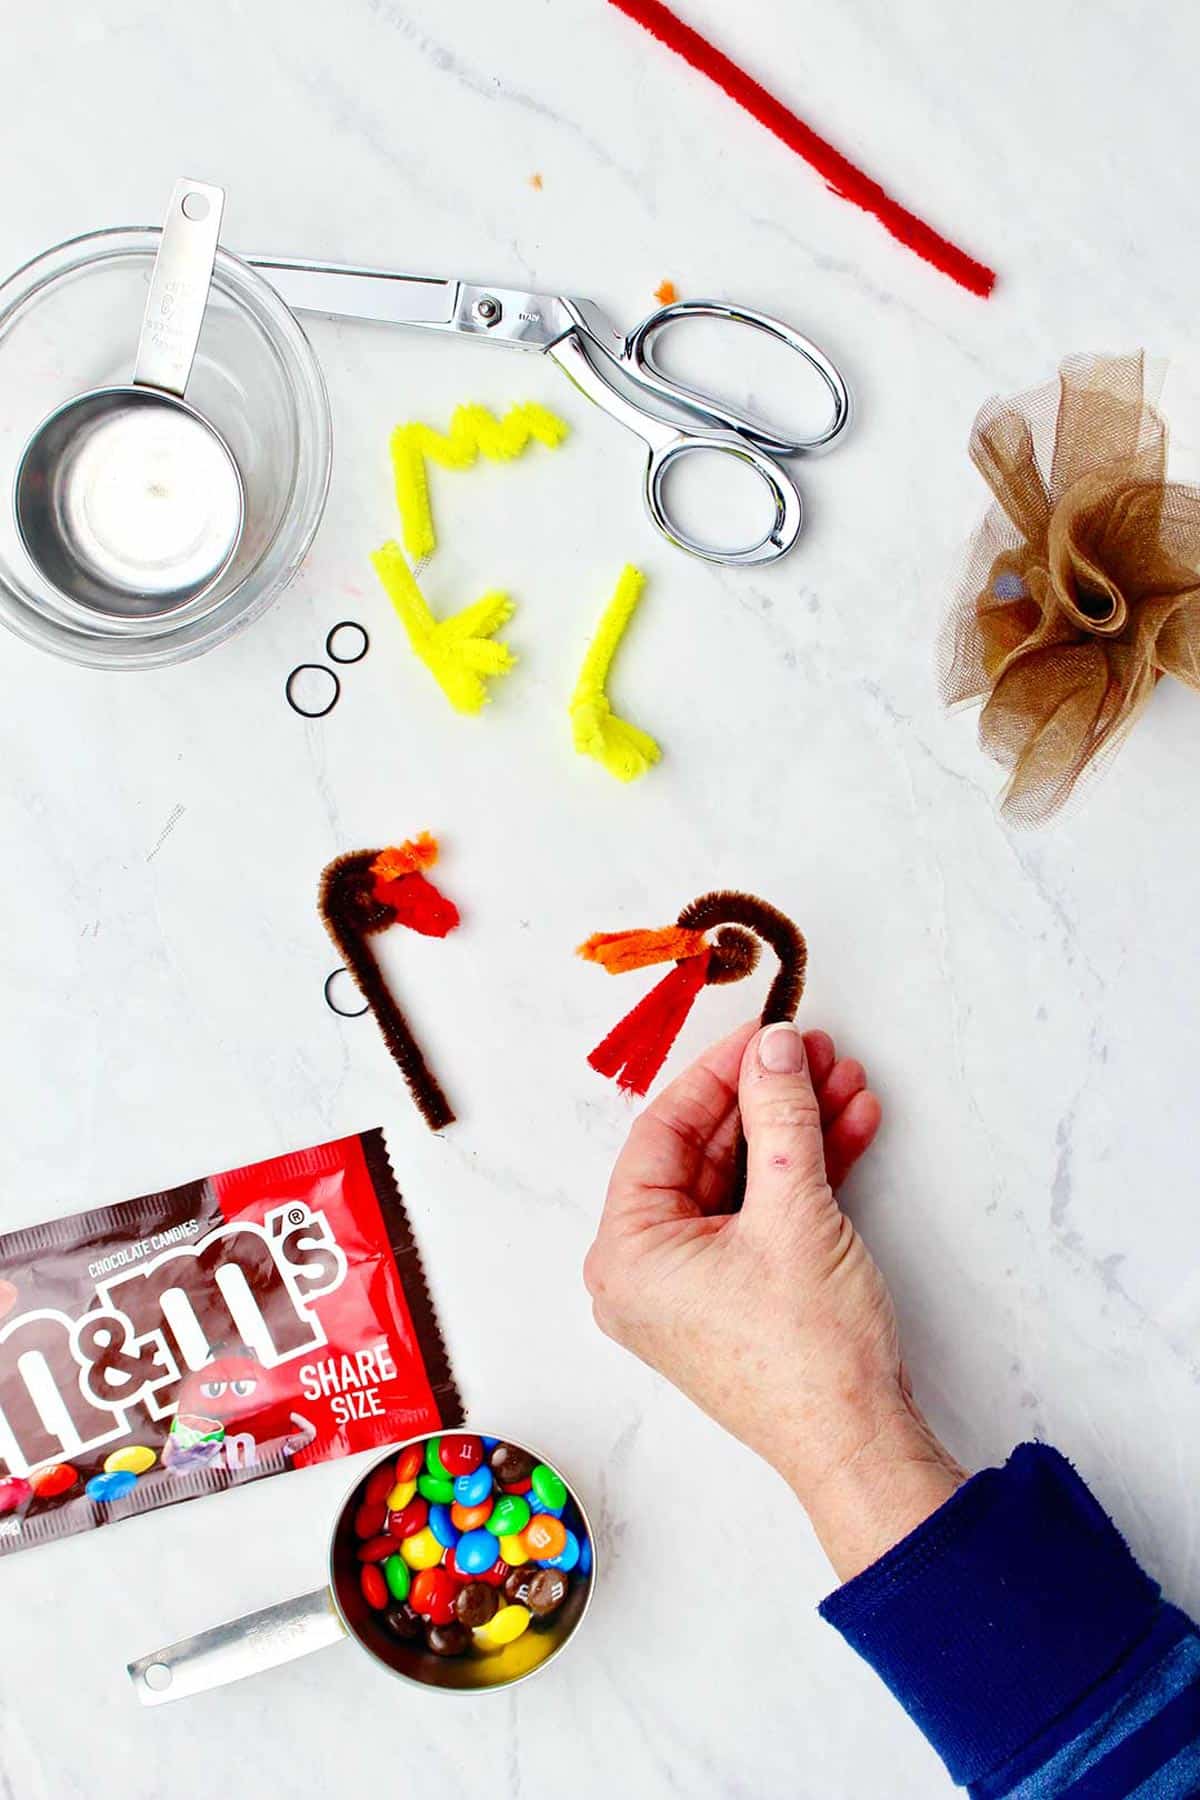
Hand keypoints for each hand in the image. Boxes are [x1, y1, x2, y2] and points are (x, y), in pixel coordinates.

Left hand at [584, 1020, 963, 1579]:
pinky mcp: (741, 1297)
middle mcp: (648, 1270)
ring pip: (743, 1181)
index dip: (717, 1074)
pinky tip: (851, 1128)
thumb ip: (781, 1116)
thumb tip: (774, 1049)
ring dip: (796, 1131)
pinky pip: (763, 1216)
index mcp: (628, 1252)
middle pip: (706, 1152)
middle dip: (768, 1100)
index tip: (763, 1035)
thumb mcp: (793, 1211)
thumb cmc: (808, 1353)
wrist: (860, 1445)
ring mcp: (695, 1286)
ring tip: (845, 1081)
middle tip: (813, 1052)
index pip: (663, 1133)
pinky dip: (805, 1175)